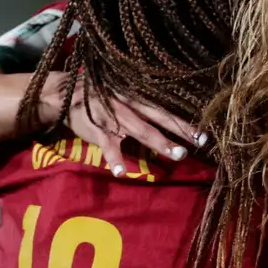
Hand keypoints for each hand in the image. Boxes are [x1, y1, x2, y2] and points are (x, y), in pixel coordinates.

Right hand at [45, 72, 201, 175]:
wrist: (63, 94)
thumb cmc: (98, 96)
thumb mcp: (121, 94)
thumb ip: (140, 107)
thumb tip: (165, 122)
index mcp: (137, 98)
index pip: (165, 111)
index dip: (184, 122)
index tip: (204, 133)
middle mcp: (131, 106)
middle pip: (160, 119)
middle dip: (181, 132)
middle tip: (199, 144)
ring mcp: (115, 117)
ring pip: (142, 131)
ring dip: (161, 143)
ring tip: (178, 155)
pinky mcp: (98, 130)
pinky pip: (109, 146)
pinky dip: (115, 159)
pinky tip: (122, 173)